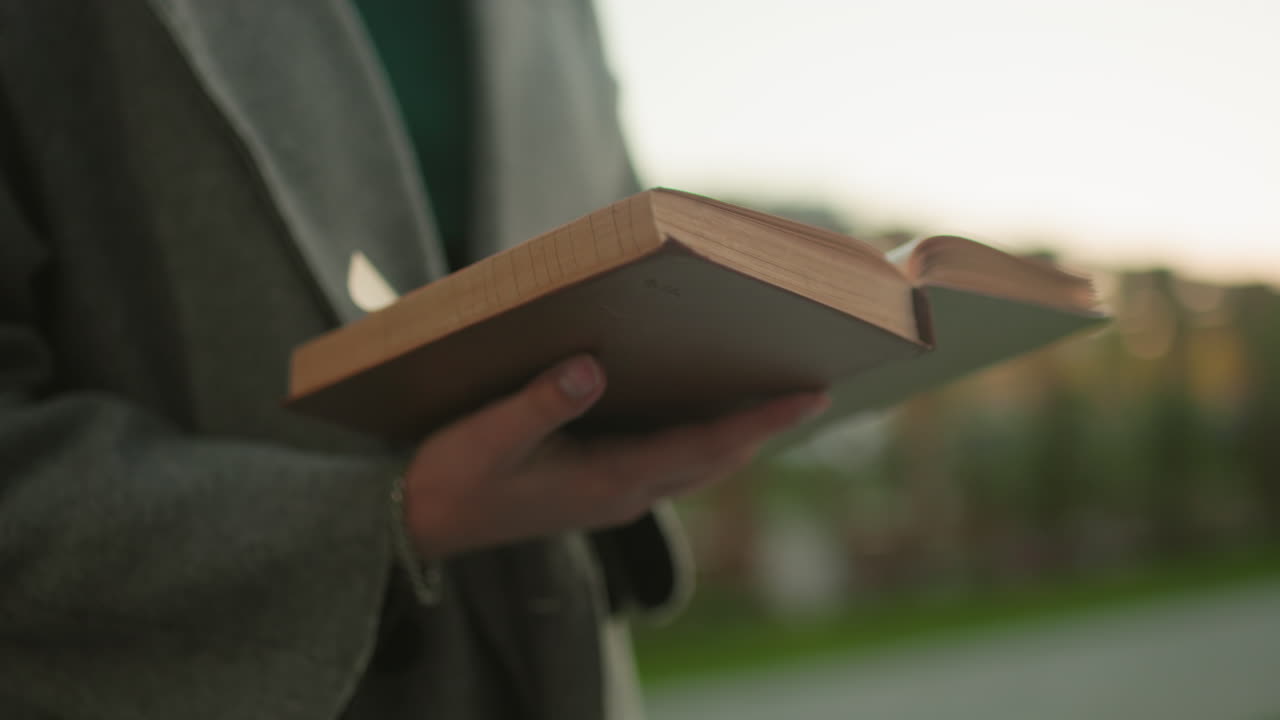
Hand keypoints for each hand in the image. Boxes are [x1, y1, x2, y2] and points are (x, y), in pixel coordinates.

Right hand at [401, 354, 827, 557]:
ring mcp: (615, 493)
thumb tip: (590, 368)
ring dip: (740, 435)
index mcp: (607, 480)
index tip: (810, 396)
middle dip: (767, 428)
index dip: (759, 423)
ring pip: (698, 463)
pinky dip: (705, 438)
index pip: (703, 447)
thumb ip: (538, 404)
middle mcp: (625, 492)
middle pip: (715, 458)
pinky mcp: (601, 487)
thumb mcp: (487, 436)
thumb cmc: (452, 477)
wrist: (421, 525)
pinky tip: (708, 407)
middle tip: (816, 386)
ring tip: (779, 395)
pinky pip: (672, 461)